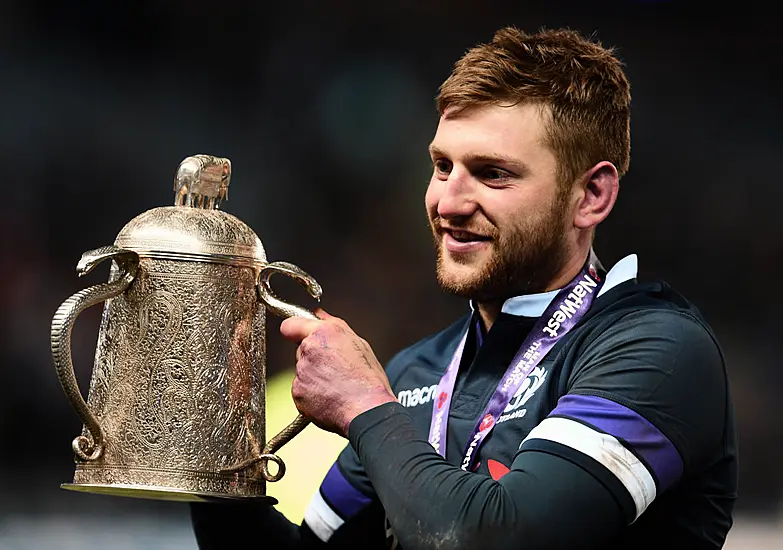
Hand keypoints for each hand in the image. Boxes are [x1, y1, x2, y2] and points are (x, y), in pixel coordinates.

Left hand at [279, 309, 397, 436]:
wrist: (368, 410)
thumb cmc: (368, 380)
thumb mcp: (359, 344)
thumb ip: (334, 325)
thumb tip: (319, 314)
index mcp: (324, 334)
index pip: (291, 325)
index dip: (295, 330)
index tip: (298, 335)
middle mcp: (309, 350)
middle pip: (301, 350)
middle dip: (313, 357)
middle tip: (335, 368)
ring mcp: (301, 373)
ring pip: (302, 371)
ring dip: (313, 376)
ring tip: (336, 385)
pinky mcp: (298, 393)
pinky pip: (301, 390)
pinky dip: (311, 394)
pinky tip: (330, 396)